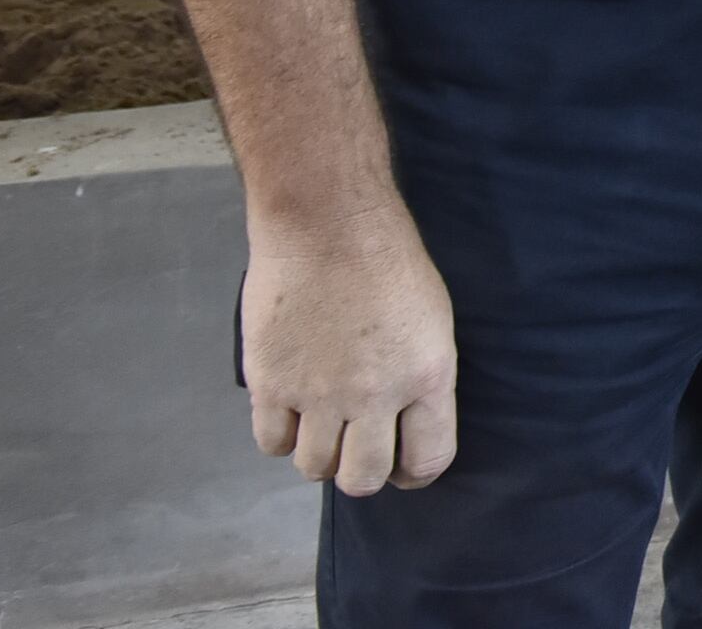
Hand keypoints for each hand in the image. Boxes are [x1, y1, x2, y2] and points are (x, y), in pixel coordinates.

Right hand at [239, 204, 457, 496]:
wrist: (327, 223)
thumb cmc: (388, 260)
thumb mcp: (431, 320)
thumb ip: (420, 376)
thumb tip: (405, 421)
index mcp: (427, 376)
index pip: (430, 459)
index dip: (417, 472)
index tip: (406, 466)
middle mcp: (375, 395)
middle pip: (364, 478)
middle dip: (363, 470)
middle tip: (358, 448)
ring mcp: (318, 393)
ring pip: (314, 468)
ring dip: (319, 454)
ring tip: (322, 425)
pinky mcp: (270, 383)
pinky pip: (271, 443)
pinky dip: (280, 435)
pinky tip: (289, 411)